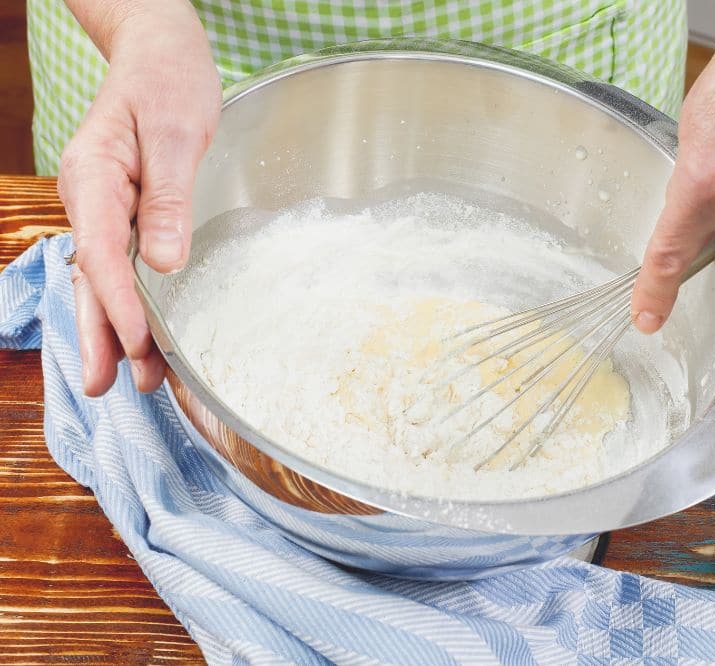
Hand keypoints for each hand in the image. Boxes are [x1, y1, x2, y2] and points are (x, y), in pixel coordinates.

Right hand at [58, 3, 219, 394]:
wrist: (160, 52)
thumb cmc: (169, 81)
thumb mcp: (177, 131)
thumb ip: (169, 196)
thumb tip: (165, 262)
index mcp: (96, 176)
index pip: (103, 252)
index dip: (119, 304)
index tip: (140, 345)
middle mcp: (91, 197)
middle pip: (92, 276)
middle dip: (103, 333)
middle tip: (112, 387)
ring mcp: (105, 206)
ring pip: (102, 276)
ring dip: (114, 328)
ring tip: (130, 379)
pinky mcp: (125, 211)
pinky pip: (118, 264)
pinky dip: (126, 303)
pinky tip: (138, 334)